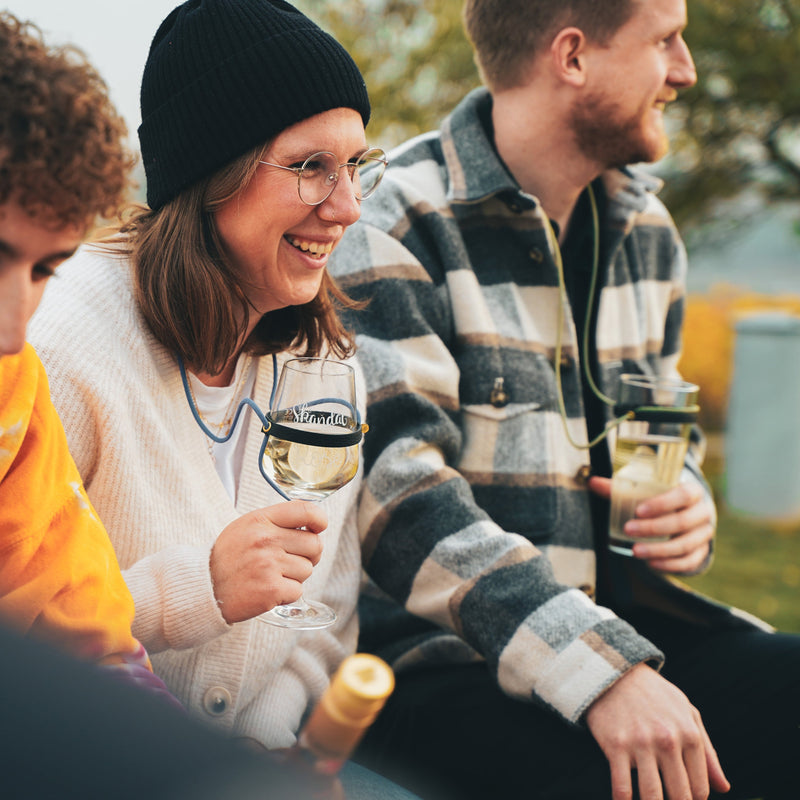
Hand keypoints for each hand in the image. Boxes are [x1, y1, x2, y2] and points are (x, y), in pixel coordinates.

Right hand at [209, 501, 326, 622]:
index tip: (319, 527)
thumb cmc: (229, 557)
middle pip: (315, 544)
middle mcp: (266, 540)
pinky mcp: (271, 590)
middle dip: (309, 555)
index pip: (305, 510)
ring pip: (307, 570)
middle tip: (291, 560)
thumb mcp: (247, 527)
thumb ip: (277, 521)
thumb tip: (313, 523)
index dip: (320, 519)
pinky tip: (268, 589)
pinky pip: (298, 590)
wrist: (203, 588)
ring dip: (295, 576)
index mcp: (261, 520)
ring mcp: (269, 565)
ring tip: (271, 575)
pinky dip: (287, 593)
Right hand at [586, 664, 729, 799]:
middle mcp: (668, 740)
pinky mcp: (615, 745)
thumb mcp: (687, 714)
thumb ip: (707, 752)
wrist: (615, 671)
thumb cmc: (655, 696)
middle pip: (680, 796)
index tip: (683, 799)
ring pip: (652, 796)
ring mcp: (640, 743)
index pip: (699, 788)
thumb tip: (723, 788)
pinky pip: (622, 787)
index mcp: (689, 734)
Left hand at [589, 476, 714, 572]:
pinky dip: (670, 565)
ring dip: (659, 550)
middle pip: (683, 522)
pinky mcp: (701, 551)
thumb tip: (592, 482)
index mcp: (692, 491)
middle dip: (654, 529)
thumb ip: (620, 488)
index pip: (683, 495)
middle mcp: (703, 512)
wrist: (686, 511)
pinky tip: (651, 563)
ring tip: (635, 551)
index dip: (662, 504)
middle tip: (628, 531)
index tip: (638, 511)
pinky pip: (690, 561)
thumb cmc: (661, 498)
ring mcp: (705, 533)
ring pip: (686, 545)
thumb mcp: (645, 490)